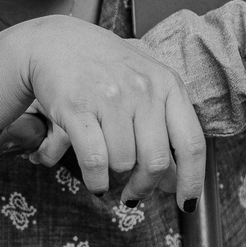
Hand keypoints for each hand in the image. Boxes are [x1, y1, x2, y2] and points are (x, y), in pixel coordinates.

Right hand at [8, 16, 206, 206]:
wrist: (54, 43)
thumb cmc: (103, 67)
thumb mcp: (145, 83)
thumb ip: (165, 125)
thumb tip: (174, 180)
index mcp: (167, 83)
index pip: (191, 142)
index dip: (191, 181)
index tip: (185, 203)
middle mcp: (143, 89)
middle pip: (156, 161)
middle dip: (145, 186)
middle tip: (134, 193)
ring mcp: (110, 97)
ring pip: (123, 162)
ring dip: (115, 177)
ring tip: (107, 169)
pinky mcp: (77, 107)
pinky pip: (95, 161)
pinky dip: (96, 180)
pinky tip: (95, 181)